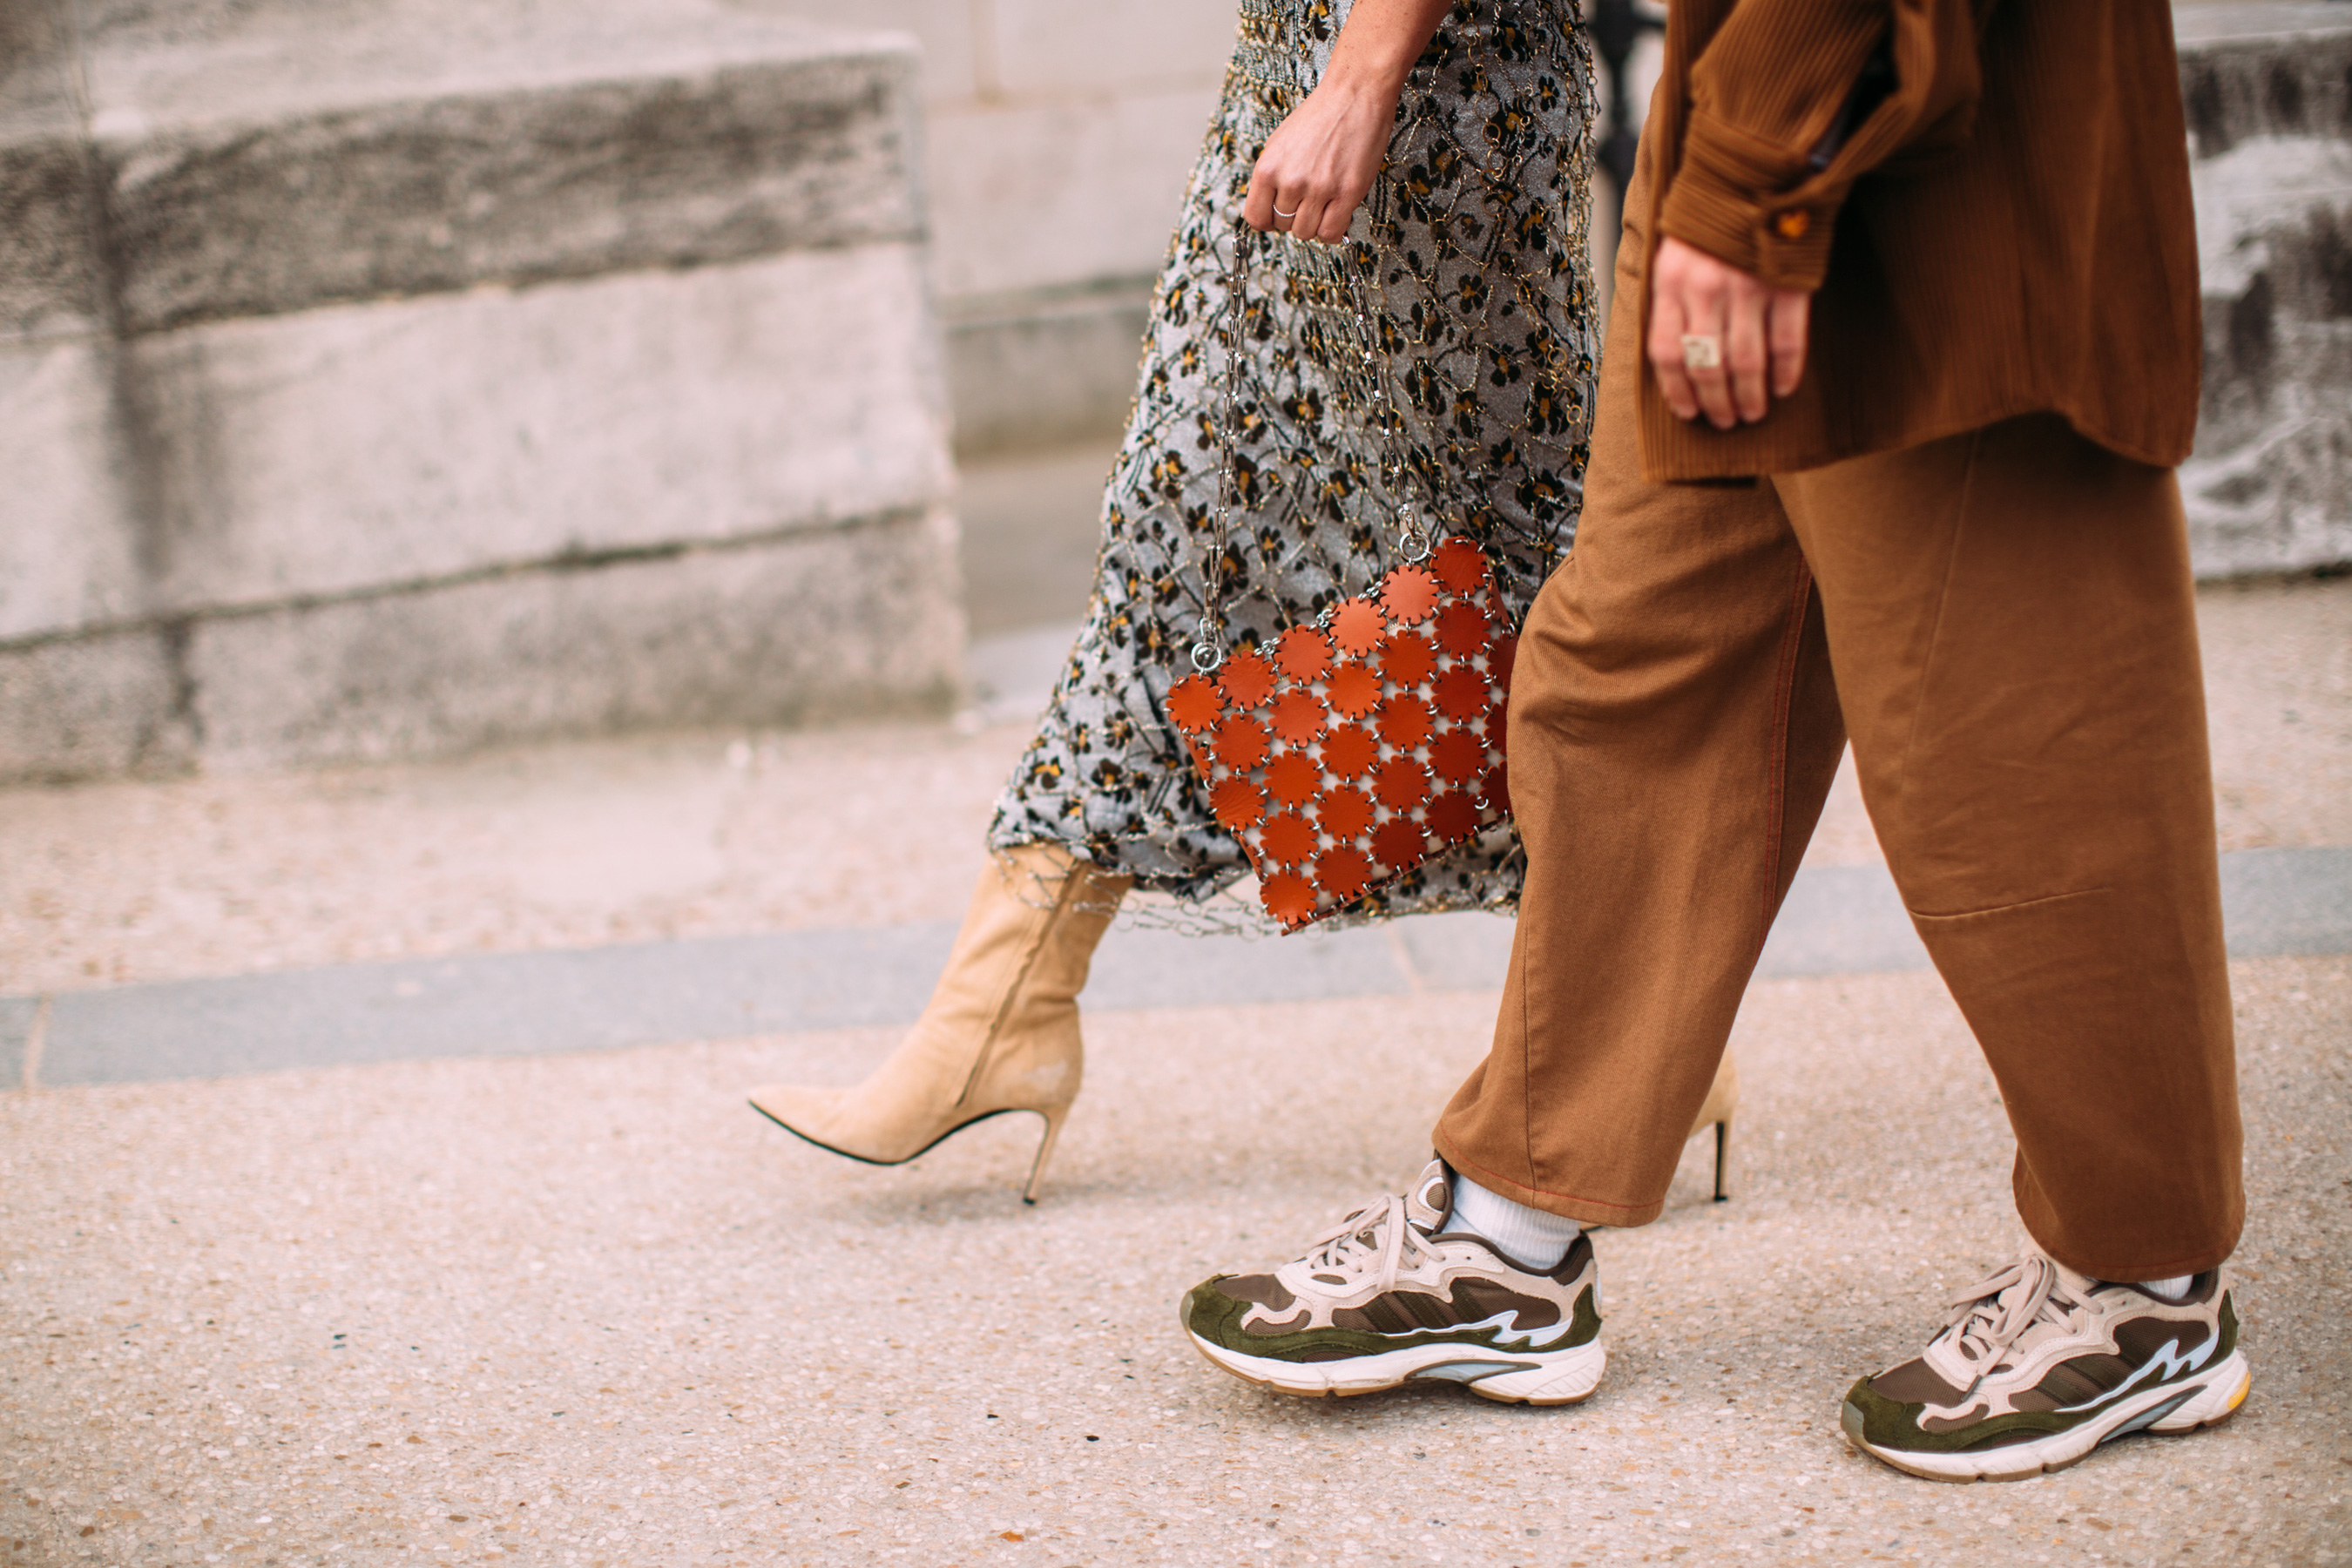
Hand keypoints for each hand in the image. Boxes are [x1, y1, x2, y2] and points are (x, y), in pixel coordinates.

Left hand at [1243, 76, 1394, 243]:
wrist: (1354, 94)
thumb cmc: (1320, 116)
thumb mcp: (1279, 143)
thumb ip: (1271, 176)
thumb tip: (1268, 206)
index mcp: (1268, 168)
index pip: (1256, 217)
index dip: (1267, 220)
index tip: (1277, 216)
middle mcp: (1290, 181)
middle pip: (1283, 226)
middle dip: (1295, 217)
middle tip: (1308, 200)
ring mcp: (1319, 188)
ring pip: (1306, 232)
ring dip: (1315, 223)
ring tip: (1323, 203)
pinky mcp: (1347, 193)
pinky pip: (1332, 232)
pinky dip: (1334, 229)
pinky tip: (1337, 213)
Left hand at [1646, 237, 1811, 427]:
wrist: (1756, 170)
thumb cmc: (1710, 221)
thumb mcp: (1673, 254)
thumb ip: (1669, 300)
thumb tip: (1671, 358)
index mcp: (1671, 282)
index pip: (1667, 352)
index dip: (1677, 391)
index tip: (1689, 414)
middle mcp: (1706, 288)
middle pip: (1707, 365)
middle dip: (1716, 403)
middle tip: (1726, 422)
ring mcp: (1748, 286)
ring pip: (1745, 361)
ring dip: (1749, 396)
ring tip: (1753, 414)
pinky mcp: (1786, 282)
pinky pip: (1786, 339)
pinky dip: (1786, 370)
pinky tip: (1785, 388)